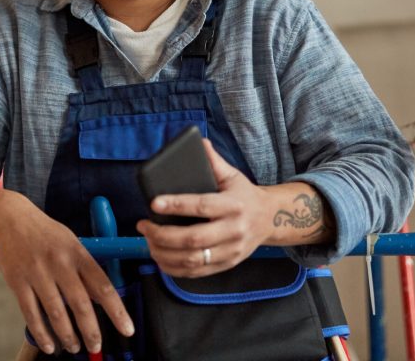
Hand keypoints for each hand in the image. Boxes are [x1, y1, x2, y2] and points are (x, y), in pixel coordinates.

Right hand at [0, 191, 133, 354]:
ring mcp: (38, 273)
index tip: (127, 329)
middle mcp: (60, 262)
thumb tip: (101, 297)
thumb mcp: (70, 241)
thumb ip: (84, 268)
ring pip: (56, 312)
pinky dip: (41, 334)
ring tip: (75, 347)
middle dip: (91, 331)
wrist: (10, 218)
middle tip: (96, 347)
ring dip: (68, 336)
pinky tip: (49, 345)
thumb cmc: (45, 232)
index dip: (117, 310)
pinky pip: (31, 314)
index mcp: (77, 252)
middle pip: (81, 303)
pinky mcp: (18, 282)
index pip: (103, 285)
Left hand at [136, 140, 332, 277]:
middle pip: (193, 239)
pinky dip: (174, 268)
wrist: (270, 219)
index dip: (176, 205)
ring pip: (193, 260)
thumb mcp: (233, 175)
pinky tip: (160, 257)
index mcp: (233, 205)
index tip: (154, 203)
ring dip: (164, 253)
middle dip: (163, 235)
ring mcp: (230, 251)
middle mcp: (233, 230)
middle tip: (143, 225)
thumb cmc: (245, 195)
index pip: (201, 206)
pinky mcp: (227, 265)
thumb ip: (214, 161)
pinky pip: (197, 273)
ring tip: (148, 241)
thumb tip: (199, 142)